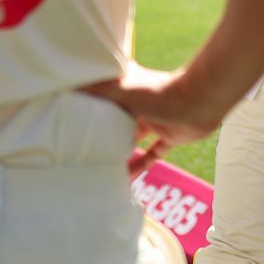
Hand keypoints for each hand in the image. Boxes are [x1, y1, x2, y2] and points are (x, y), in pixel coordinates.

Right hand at [82, 62, 222, 175]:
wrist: (197, 103)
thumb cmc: (156, 92)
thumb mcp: (120, 89)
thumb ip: (95, 90)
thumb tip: (67, 86)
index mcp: (128, 87)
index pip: (103, 95)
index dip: (89, 104)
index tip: (71, 116)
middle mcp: (140, 102)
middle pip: (117, 118)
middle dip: (103, 130)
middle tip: (81, 146)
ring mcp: (156, 119)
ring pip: (134, 137)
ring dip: (120, 149)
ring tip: (100, 164)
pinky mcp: (170, 136)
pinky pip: (152, 154)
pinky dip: (141, 165)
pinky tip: (127, 178)